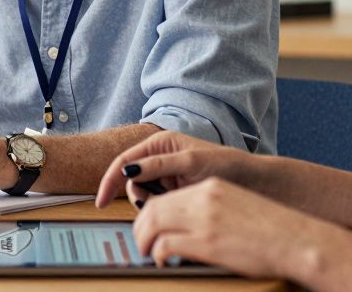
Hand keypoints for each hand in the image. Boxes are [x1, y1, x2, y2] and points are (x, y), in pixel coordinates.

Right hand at [96, 130, 249, 207]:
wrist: (250, 181)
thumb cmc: (225, 164)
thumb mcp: (191, 162)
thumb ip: (158, 165)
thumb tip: (129, 170)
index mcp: (159, 143)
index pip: (124, 161)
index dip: (109, 181)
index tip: (101, 202)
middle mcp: (159, 158)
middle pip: (131, 180)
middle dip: (138, 194)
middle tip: (152, 204)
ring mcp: (166, 175)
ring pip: (143, 193)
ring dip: (151, 202)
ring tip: (173, 203)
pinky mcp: (173, 190)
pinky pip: (156, 201)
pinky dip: (160, 207)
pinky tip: (175, 207)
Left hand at [134, 177, 340, 278]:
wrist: (297, 240)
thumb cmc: (270, 231)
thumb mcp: (234, 207)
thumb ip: (207, 211)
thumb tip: (183, 227)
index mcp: (209, 188)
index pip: (164, 196)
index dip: (148, 214)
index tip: (147, 228)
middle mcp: (203, 198)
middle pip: (152, 208)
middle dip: (140, 229)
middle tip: (141, 244)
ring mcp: (204, 219)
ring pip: (151, 224)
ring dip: (144, 242)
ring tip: (149, 254)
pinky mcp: (207, 242)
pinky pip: (165, 245)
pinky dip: (158, 255)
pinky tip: (164, 262)